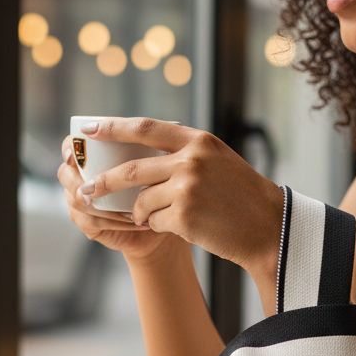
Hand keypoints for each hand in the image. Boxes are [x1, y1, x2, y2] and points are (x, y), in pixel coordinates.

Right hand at [57, 137, 173, 263]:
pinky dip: (114, 221)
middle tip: (98, 187)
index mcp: (93, 155)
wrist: (166, 218)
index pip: (70, 145)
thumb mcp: (159, 161)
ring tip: (136, 208)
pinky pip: (91, 222)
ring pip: (78, 200)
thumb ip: (152, 144)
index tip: (75, 155)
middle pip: (65, 174)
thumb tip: (164, 125)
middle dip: (80, 181)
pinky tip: (134, 221)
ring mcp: (83, 201)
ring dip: (105, 204)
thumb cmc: (161, 184)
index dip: (69, 148)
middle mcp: (82, 176)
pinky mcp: (89, 224)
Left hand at [70, 117, 284, 276]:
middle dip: (105, 181)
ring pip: (142, 201)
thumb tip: (143, 153)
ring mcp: (187, 189)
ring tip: (146, 217)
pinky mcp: (185, 217)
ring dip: (139, 212)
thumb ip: (186, 153)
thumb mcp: (218, 161)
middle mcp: (191, 161)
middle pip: (132, 169)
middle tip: (86, 189)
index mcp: (198, 141)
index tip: (89, 128)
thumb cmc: (242, 196)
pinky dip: (157, 226)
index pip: (145, 128)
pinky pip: (155, 222)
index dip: (113, 127)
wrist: (268, 227)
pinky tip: (177, 227)